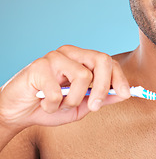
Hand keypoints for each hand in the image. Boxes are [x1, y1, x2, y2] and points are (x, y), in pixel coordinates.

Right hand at [0, 45, 129, 130]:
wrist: (19, 112)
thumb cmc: (52, 106)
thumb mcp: (82, 106)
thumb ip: (102, 98)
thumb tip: (125, 93)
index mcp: (83, 60)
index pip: (109, 62)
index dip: (119, 78)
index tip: (126, 94)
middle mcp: (72, 54)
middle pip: (101, 60)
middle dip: (103, 87)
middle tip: (94, 107)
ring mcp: (55, 57)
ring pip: (83, 76)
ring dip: (73, 100)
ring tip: (60, 105)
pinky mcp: (39, 66)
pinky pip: (58, 91)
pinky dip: (53, 105)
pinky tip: (44, 103)